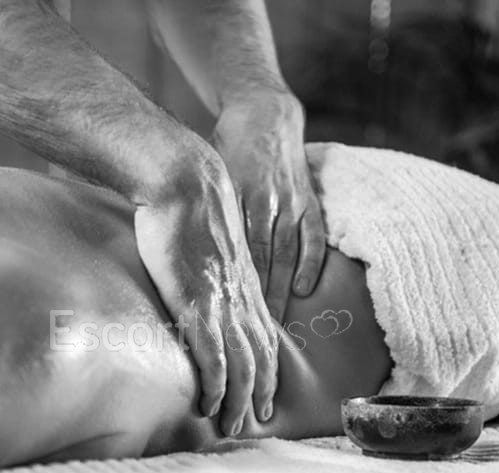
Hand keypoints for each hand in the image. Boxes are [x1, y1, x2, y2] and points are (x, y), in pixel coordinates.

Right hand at [133, 135, 278, 435]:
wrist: (186, 182)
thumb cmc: (193, 210)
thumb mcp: (214, 247)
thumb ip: (218, 272)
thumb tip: (207, 287)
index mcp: (245, 287)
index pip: (264, 339)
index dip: (267, 369)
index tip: (264, 392)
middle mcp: (241, 300)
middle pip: (259, 358)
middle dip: (259, 392)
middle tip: (255, 420)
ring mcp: (221, 302)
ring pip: (240, 364)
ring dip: (239, 399)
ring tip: (232, 424)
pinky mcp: (197, 302)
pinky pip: (212, 354)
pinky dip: (215, 384)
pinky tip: (210, 404)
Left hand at [212, 91, 324, 321]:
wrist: (264, 114)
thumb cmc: (227, 149)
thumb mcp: (209, 174)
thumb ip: (203, 209)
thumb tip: (184, 249)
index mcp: (235, 197)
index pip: (232, 250)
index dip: (230, 285)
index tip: (224, 315)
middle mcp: (265, 203)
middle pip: (259, 260)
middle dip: (255, 299)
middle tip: (248, 333)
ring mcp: (291, 202)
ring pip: (284, 253)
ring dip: (280, 289)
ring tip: (275, 322)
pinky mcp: (308, 200)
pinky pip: (313, 237)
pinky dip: (310, 263)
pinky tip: (303, 289)